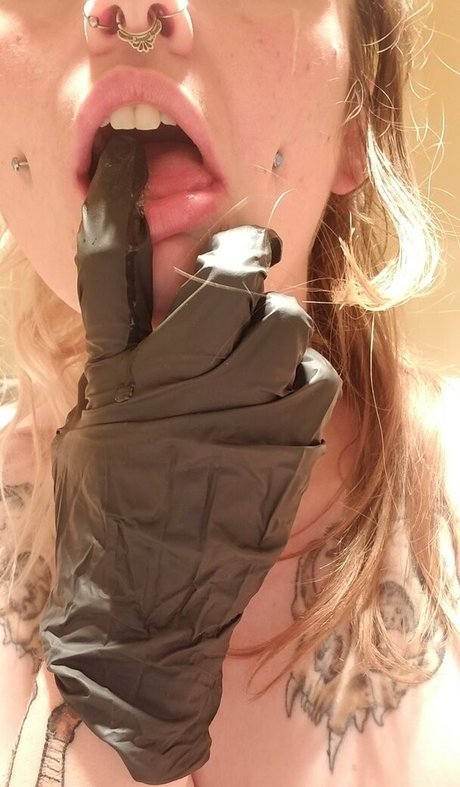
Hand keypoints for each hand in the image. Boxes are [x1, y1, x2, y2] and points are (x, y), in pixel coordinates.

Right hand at [40, 132, 340, 783]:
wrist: (146, 607)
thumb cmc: (109, 520)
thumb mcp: (92, 436)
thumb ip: (119, 371)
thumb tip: (148, 321)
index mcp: (118, 380)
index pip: (111, 270)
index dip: (116, 200)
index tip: (128, 157)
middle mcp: (177, 388)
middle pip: (221, 281)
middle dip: (241, 250)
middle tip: (248, 252)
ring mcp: (236, 419)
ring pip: (284, 323)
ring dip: (280, 318)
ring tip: (269, 339)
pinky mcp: (285, 451)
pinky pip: (316, 378)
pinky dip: (307, 374)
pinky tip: (290, 393)